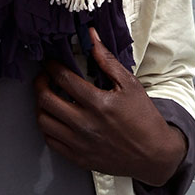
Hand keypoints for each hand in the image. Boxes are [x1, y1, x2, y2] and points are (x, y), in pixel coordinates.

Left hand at [34, 29, 186, 185]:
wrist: (154, 155)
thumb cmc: (144, 118)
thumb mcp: (130, 84)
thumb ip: (107, 60)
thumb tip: (91, 36)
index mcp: (98, 103)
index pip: (63, 78)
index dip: (52, 66)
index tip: (50, 62)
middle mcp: (85, 125)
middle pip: (47, 99)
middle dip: (40, 83)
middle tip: (43, 77)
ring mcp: (80, 144)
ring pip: (44, 121)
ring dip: (40, 104)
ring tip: (47, 96)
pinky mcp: (78, 158)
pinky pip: (51, 141)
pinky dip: (47, 126)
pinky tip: (54, 117)